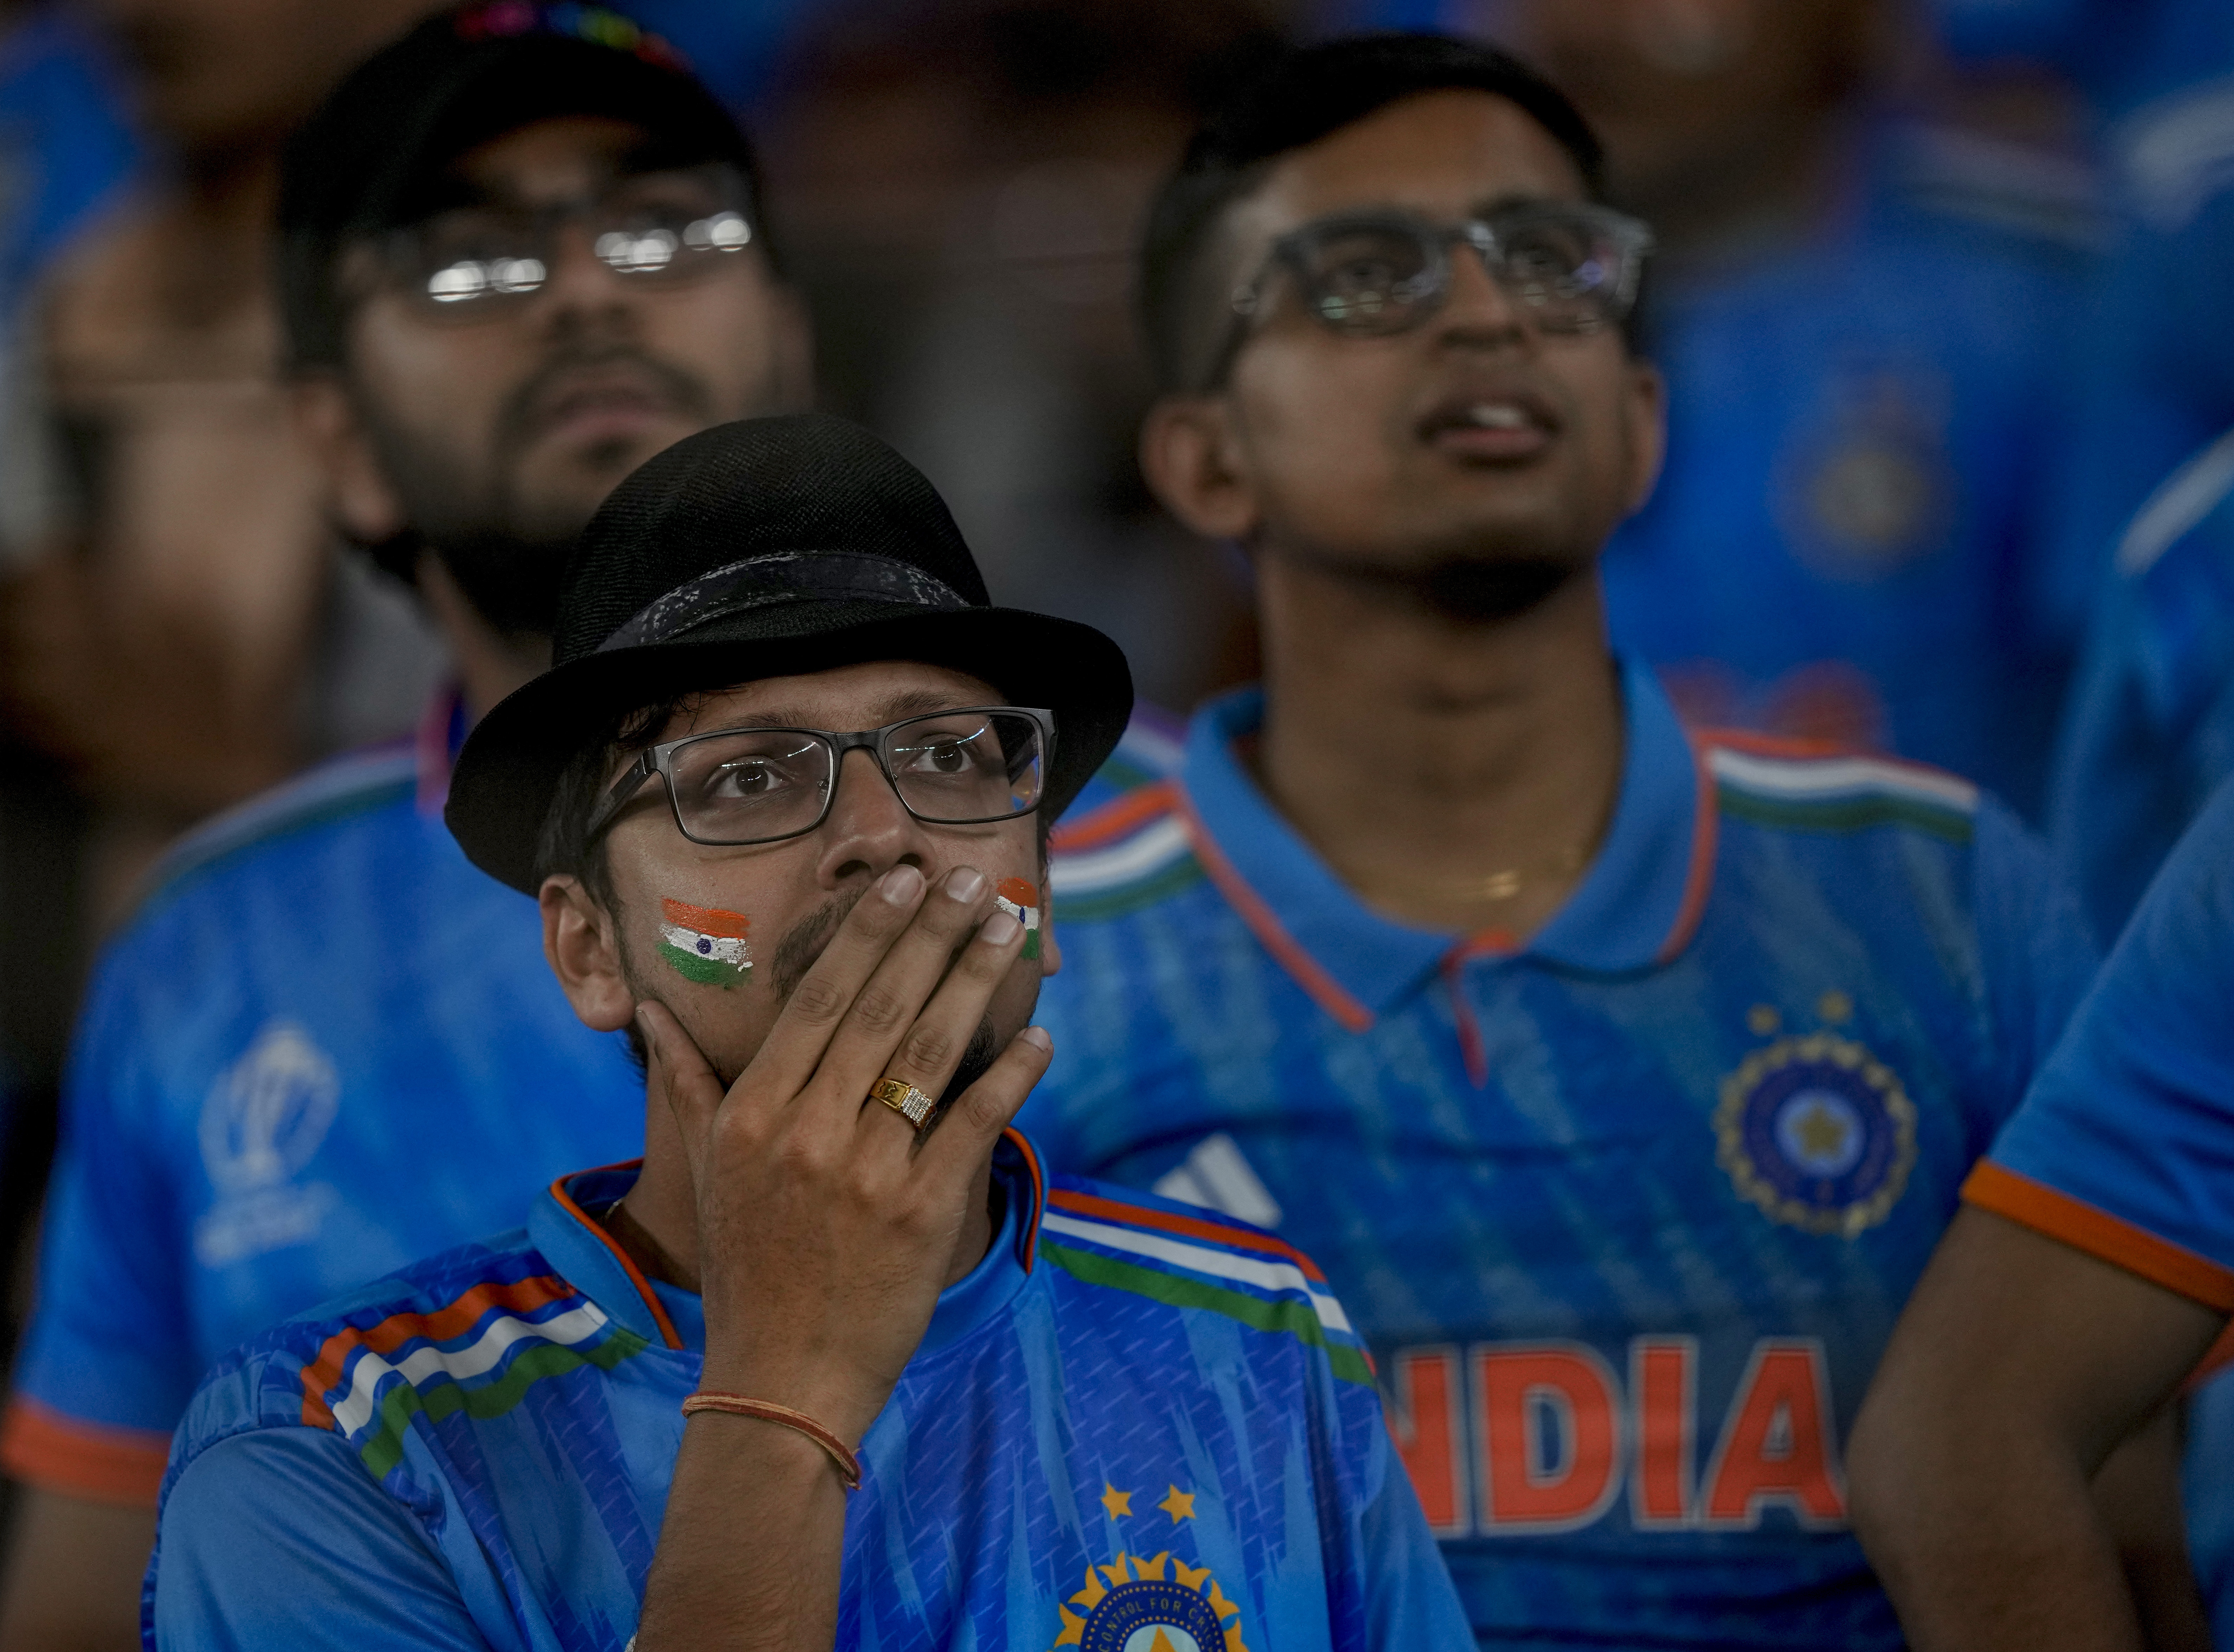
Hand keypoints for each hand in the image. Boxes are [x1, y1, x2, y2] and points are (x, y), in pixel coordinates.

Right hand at [634, 864, 1051, 1444]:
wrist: (779, 1380)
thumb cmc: (746, 1273)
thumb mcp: (705, 1174)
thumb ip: (684, 1087)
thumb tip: (651, 1013)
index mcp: (752, 1113)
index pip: (820, 997)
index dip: (869, 933)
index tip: (906, 881)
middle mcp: (805, 1132)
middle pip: (881, 1007)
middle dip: (933, 934)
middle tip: (973, 880)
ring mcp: (865, 1172)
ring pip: (930, 1052)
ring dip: (977, 983)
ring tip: (1011, 931)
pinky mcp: (921, 1214)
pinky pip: (974, 1125)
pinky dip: (1009, 1077)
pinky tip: (1037, 1038)